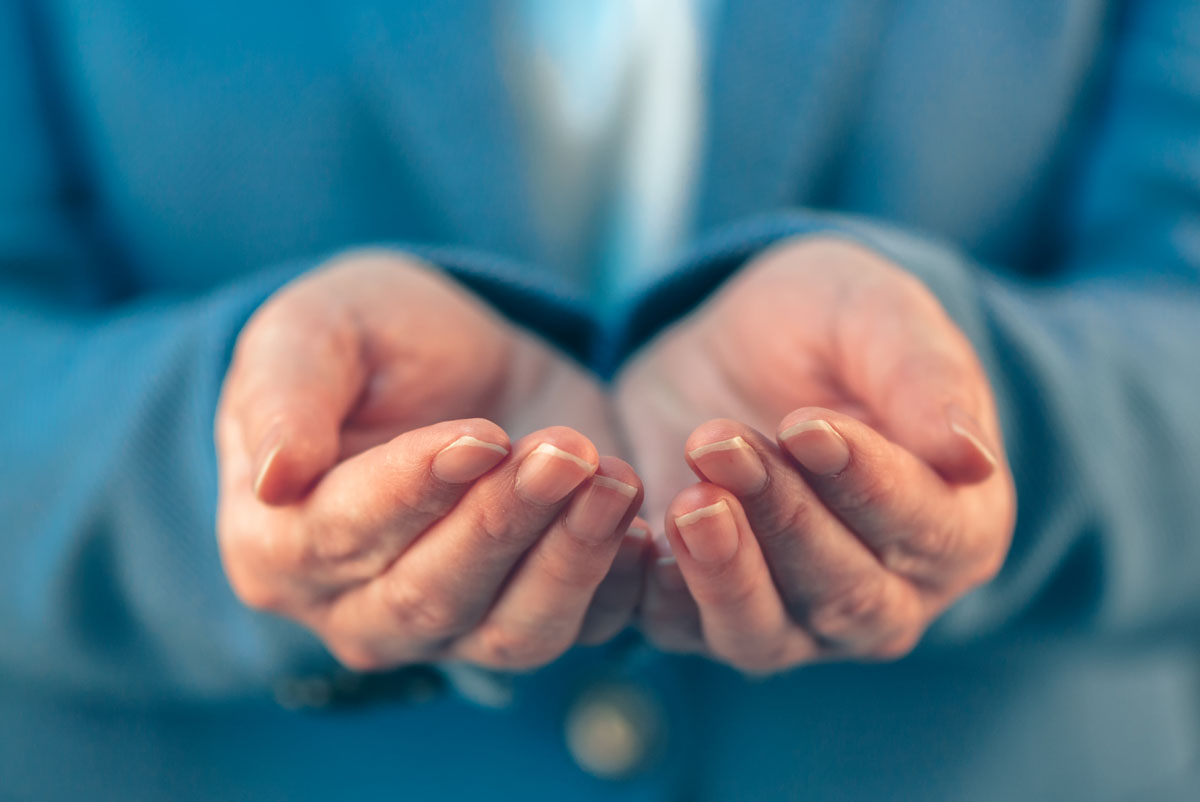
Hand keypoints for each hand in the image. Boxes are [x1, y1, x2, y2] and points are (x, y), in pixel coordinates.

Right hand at [216, 251, 647, 671]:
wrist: (456, 361)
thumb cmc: (368, 341)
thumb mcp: (312, 330)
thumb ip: (284, 392)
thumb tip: (272, 477)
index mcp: (278, 546)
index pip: (343, 535)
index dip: (414, 489)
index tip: (480, 435)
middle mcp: (357, 610)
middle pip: (432, 594)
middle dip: (506, 522)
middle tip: (566, 451)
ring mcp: (449, 631)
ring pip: (512, 630)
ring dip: (571, 559)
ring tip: (614, 479)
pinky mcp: (531, 614)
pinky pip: (582, 626)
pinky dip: (618, 585)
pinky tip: (646, 527)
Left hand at [616, 237, 1014, 670]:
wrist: (740, 340)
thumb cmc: (833, 325)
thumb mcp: (882, 315)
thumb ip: (927, 378)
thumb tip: (972, 459)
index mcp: (955, 525)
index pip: (923, 528)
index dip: (867, 484)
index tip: (808, 425)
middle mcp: (884, 592)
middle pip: (843, 592)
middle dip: (781, 518)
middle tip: (720, 441)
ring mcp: (793, 615)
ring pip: (762, 631)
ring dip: (721, 569)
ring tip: (686, 497)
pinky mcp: (704, 606)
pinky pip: (680, 629)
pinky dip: (657, 592)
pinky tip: (633, 534)